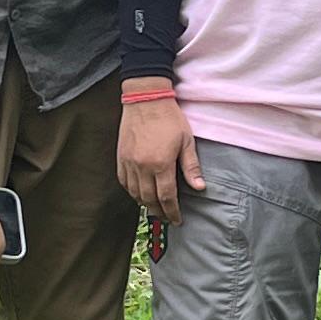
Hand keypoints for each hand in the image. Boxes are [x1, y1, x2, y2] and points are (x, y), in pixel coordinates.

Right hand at [117, 93, 200, 219]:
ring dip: (145, 204)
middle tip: (167, 218)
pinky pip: (124, 181)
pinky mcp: (121, 157)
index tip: (177, 220)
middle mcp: (143, 167)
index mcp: (161, 164)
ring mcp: (129, 162)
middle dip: (159, 212)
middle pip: (149, 199)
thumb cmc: (169, 118)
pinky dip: (132, 191)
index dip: (173, 212)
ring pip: (135, 193)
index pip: (167, 197)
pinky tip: (139, 194)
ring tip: (155, 208)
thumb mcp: (187, 141)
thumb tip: (200, 187)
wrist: (145, 99)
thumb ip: (191, 166)